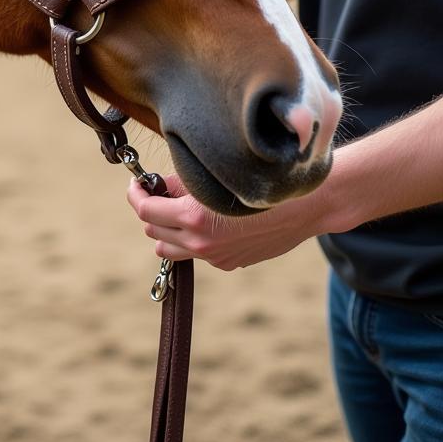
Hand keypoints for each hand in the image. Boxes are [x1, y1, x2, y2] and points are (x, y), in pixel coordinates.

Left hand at [126, 174, 323, 270]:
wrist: (306, 206)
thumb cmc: (261, 182)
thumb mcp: (214, 177)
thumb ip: (179, 185)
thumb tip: (156, 186)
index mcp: (194, 219)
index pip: (146, 211)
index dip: (136, 195)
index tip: (137, 183)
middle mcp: (201, 243)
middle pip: (153, 232)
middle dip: (150, 211)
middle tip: (157, 192)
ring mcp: (215, 257)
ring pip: (169, 249)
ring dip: (166, 229)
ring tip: (177, 208)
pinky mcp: (228, 263)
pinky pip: (196, 253)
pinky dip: (192, 238)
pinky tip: (208, 219)